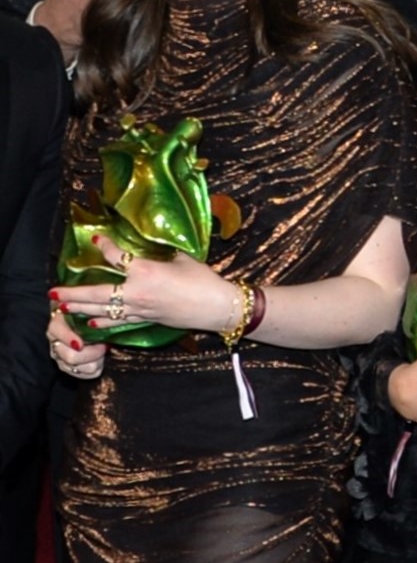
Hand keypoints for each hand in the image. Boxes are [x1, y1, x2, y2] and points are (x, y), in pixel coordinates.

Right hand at [46, 303, 105, 380]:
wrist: (82, 327)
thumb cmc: (85, 316)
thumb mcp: (82, 309)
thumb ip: (82, 309)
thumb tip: (88, 307)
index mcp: (56, 326)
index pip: (58, 334)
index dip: (68, 339)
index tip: (80, 343)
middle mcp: (55, 343)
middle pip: (70, 357)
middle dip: (91, 353)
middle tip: (102, 345)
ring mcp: (61, 358)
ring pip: (79, 368)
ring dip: (95, 361)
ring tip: (101, 350)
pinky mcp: (70, 369)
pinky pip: (86, 375)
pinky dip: (96, 368)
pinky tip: (98, 359)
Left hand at [52, 235, 241, 333]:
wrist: (217, 307)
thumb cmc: (203, 279)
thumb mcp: (181, 259)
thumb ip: (160, 255)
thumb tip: (149, 248)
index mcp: (146, 271)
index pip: (117, 257)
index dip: (105, 247)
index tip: (96, 240)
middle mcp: (138, 292)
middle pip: (98, 293)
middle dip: (73, 293)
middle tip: (53, 293)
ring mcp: (141, 308)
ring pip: (104, 310)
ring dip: (81, 308)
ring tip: (62, 307)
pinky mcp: (148, 319)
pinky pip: (120, 322)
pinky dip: (103, 322)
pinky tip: (90, 322)